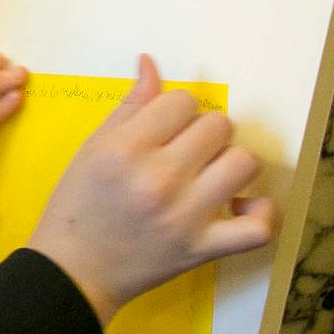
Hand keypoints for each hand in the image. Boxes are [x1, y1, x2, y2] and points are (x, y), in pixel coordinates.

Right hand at [26, 54, 277, 324]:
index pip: (181, 100)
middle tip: (183, 153)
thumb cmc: (77, 205)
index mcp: (125, 149)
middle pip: (217, 125)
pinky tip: (239, 206)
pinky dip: (259, 212)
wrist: (73, 271)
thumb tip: (151, 63)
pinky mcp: (204, 248)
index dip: (173, 111)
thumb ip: (129, 106)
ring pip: (244, 162)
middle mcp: (159, 178)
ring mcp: (186, 216)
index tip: (161, 130)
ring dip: (230, 163)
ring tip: (210, 175)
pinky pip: (259, 226)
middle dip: (202, 133)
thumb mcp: (92, 148)